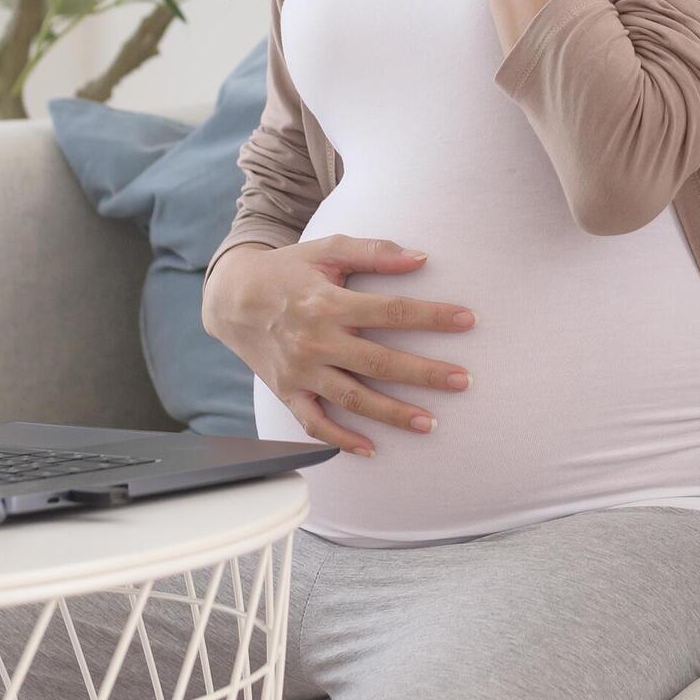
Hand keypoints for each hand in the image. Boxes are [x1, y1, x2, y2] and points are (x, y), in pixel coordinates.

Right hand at [200, 235, 475, 454]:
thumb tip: (421, 258)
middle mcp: (315, 340)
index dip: (432, 316)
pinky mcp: (287, 392)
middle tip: (463, 380)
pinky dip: (341, 439)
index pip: (391, 311)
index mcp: (328, 302)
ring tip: (430, 423)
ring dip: (393, 413)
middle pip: (379, 362)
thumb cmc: (287, 270)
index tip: (469, 320)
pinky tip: (371, 449)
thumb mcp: (327, 250)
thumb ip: (374, 252)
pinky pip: (315, 423)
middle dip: (425, 373)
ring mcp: (300, 371)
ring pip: (353, 399)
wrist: (231, 298)